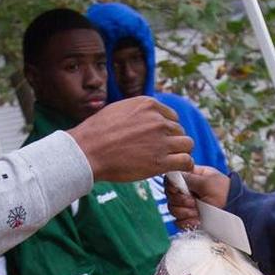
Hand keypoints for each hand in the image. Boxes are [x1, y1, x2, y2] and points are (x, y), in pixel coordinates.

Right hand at [68, 97, 193, 181]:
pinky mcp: (161, 161)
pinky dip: (183, 166)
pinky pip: (186, 161)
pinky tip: (174, 169)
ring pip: (187, 145)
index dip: (167, 130)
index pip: (172, 117)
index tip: (159, 139)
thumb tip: (146, 116)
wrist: (87, 152)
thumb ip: (137, 111)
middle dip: (172, 141)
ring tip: (168, 161)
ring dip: (180, 153)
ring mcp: (161, 141)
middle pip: (180, 131)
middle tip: (161, 153)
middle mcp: (158, 120)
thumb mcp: (118, 109)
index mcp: (149, 105)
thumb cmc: (96, 132)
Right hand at [164, 165, 230, 230]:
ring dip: (185, 212)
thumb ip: (188, 178)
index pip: (171, 180)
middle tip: (194, 202)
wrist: (236, 212)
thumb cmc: (225, 193)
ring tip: (198, 213)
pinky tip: (198, 221)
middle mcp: (187, 191)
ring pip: (172, 209)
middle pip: (170, 196)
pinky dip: (187, 222)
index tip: (181, 190)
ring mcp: (187, 206)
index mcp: (191, 178)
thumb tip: (172, 174)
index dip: (172, 187)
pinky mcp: (189, 219)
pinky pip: (178, 222)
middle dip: (181, 201)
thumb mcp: (207, 182)